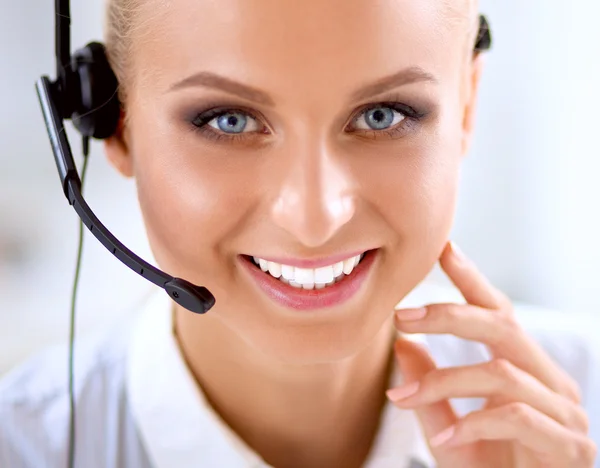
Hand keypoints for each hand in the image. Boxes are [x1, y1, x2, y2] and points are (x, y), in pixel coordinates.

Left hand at [387, 241, 596, 467]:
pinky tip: (443, 441)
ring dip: (445, 381)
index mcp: (525, 370)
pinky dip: (473, 424)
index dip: (472, 279)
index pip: (500, 313)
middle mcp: (549, 382)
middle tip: (400, 317)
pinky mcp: (569, 448)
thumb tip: (401, 344)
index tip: (444, 249)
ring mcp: (564, 414)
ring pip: (501, 373)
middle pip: (504, 326)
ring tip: (403, 399)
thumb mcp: (450, 429)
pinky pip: (517, 418)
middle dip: (449, 316)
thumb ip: (431, 390)